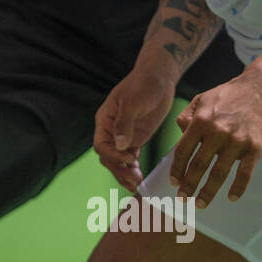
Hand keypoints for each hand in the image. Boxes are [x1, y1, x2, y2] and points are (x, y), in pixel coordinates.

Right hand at [94, 65, 176, 190]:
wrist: (159, 78)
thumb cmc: (143, 84)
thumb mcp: (133, 101)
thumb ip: (125, 123)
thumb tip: (120, 145)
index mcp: (104, 121)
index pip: (101, 145)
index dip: (113, 156)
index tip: (130, 158)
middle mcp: (111, 131)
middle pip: (108, 157)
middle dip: (119, 170)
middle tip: (135, 180)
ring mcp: (123, 136)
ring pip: (118, 161)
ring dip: (125, 173)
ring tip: (137, 184)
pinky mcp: (136, 139)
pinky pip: (130, 158)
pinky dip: (133, 169)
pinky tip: (140, 177)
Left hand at [170, 66, 261, 206]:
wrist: (261, 87)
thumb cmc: (229, 94)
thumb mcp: (201, 99)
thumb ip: (187, 116)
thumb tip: (179, 133)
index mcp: (201, 121)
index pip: (183, 151)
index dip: (177, 169)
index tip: (174, 183)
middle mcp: (217, 132)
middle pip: (199, 166)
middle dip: (189, 186)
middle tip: (183, 199)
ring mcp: (237, 140)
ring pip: (219, 173)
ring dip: (208, 192)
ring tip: (201, 204)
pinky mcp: (255, 147)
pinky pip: (245, 173)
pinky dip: (238, 188)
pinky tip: (232, 198)